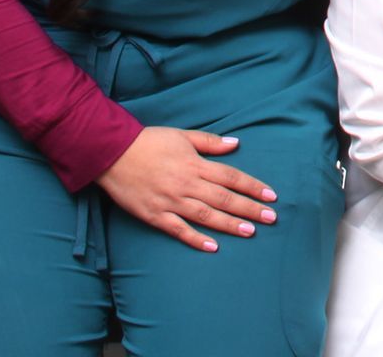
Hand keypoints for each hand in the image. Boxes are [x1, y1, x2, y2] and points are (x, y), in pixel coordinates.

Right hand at [95, 127, 277, 251]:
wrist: (111, 154)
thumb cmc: (149, 142)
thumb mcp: (182, 135)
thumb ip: (210, 142)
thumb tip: (236, 144)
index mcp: (195, 164)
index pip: (231, 177)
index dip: (253, 186)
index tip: (271, 195)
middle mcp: (186, 184)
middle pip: (224, 198)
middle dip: (250, 208)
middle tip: (271, 218)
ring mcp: (170, 201)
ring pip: (206, 216)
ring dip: (230, 225)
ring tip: (250, 232)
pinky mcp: (155, 215)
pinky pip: (179, 230)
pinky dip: (196, 239)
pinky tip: (213, 247)